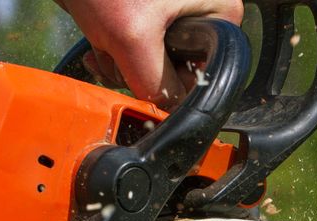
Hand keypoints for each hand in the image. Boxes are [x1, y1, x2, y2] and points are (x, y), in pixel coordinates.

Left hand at [54, 0, 243, 107]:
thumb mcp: (134, 38)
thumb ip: (157, 84)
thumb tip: (169, 112)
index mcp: (219, 12)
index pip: (207, 73)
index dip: (175, 83)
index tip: (146, 74)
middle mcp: (199, 14)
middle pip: (178, 73)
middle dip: (141, 73)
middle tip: (119, 54)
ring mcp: (170, 17)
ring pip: (152, 69)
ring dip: (121, 65)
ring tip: (103, 43)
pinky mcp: (144, 20)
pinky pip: (135, 57)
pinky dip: (113, 56)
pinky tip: (97, 45)